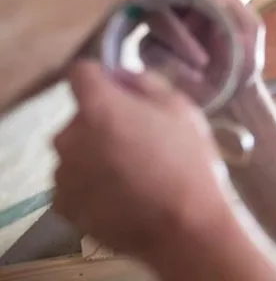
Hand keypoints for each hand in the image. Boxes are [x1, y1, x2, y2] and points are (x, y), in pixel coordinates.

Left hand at [53, 60, 233, 257]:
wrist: (184, 226)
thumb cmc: (188, 162)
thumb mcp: (181, 109)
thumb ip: (146, 83)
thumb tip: (123, 76)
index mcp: (98, 107)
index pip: (81, 72)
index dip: (101, 78)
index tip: (120, 92)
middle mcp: (70, 136)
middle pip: (80, 116)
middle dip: (103, 122)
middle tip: (137, 141)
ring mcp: (63, 173)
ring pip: (76, 150)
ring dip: (95, 154)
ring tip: (131, 173)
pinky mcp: (64, 204)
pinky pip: (74, 182)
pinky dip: (91, 184)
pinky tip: (120, 194)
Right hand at [139, 0, 264, 107]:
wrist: (235, 98)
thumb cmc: (242, 61)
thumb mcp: (249, 29)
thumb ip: (232, 3)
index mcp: (204, 0)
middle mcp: (180, 10)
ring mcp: (163, 30)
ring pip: (156, 15)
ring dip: (179, 34)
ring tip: (204, 60)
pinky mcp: (150, 53)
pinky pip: (153, 47)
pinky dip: (175, 59)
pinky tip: (195, 72)